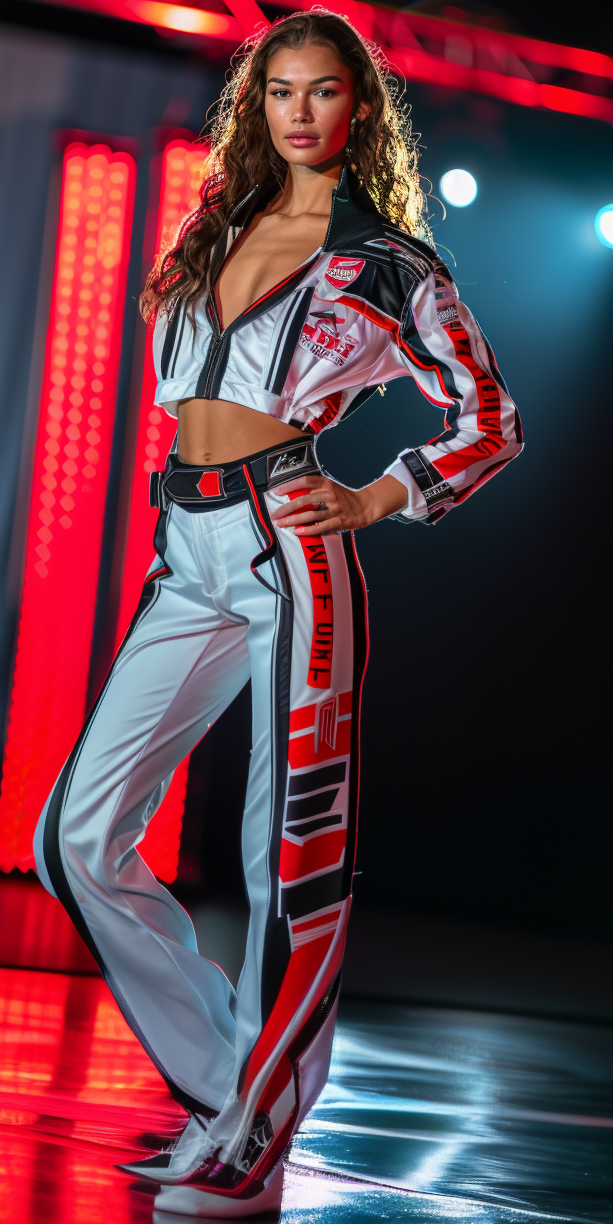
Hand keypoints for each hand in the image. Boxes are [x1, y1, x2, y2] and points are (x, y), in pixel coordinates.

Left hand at [269, 473, 408, 535]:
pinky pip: (321, 526)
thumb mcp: (332, 488)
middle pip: (304, 499)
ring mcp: (335, 508)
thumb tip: (294, 496)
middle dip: (286, 508)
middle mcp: (330, 494)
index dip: (290, 485)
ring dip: (293, 520)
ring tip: (281, 524)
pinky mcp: (340, 521)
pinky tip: (298, 532)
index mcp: (327, 484)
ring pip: (310, 514)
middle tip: (275, 515)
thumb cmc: (346, 498)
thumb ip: (316, 490)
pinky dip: (308, 529)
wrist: (367, 505)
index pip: (305, 481)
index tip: (277, 491)